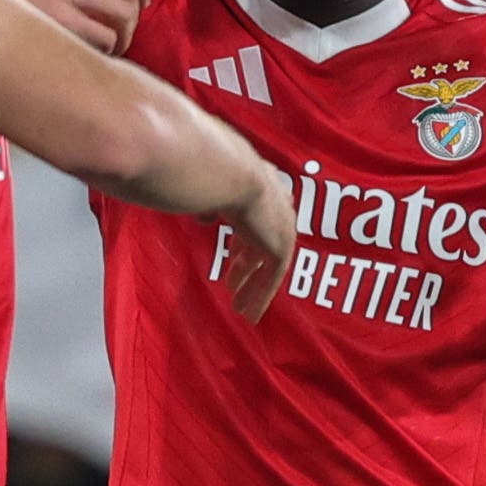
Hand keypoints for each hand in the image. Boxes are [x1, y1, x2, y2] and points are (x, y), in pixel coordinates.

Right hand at [217, 158, 296, 322]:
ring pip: (268, 263)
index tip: (233, 253)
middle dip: (247, 264)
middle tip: (233, 283)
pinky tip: (249, 314)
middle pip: (264, 241)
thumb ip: (208, 204)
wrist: (227, 172)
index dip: (244, 238)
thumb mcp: (207, 187)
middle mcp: (277, 202)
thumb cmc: (207, 171)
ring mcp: (281, 225)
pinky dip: (260, 296)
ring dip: (253, 286)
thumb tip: (204, 216)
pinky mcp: (281, 245)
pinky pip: (271, 277)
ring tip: (239, 307)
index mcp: (262, 182)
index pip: (258, 215)